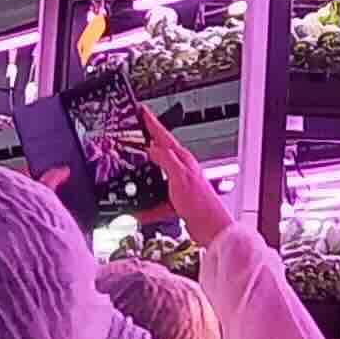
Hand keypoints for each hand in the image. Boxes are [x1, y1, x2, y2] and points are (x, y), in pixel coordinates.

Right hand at [135, 110, 229, 249]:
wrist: (210, 227)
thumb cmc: (200, 202)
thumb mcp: (179, 177)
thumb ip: (165, 160)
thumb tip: (151, 148)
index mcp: (182, 158)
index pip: (163, 135)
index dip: (151, 123)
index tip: (141, 111)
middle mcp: (180, 169)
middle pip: (158, 153)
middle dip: (144, 145)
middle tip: (132, 134)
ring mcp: (177, 184)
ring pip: (154, 178)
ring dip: (142, 179)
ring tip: (128, 174)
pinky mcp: (175, 200)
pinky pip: (155, 200)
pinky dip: (146, 206)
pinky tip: (138, 211)